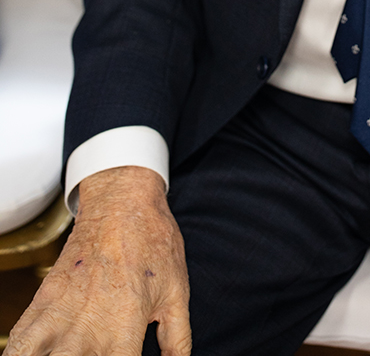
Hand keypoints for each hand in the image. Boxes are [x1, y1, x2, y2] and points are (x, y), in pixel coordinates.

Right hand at [7, 166, 190, 355]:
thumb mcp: (177, 291)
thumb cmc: (153, 242)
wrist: (121, 200)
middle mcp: (89, 329)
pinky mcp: (44, 301)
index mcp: (125, 329)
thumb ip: (177, 339)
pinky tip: (36, 354)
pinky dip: (21, 354)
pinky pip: (20, 342)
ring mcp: (61, 316)